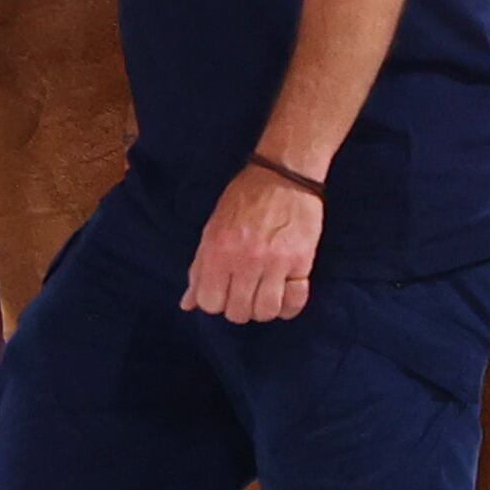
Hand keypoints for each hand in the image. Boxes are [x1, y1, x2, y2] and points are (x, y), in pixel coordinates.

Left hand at [185, 159, 324, 323]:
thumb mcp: (212, 230)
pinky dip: (289, 307)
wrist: (282, 176)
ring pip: (266, 312)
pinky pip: (295, 302)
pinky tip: (283, 296)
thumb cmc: (243, 200)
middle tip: (244, 293)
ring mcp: (275, 263)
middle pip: (238, 313)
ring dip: (263, 309)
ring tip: (264, 293)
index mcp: (218, 251)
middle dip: (239, 308)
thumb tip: (188, 304)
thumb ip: (199, 268)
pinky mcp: (302, 262)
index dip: (215, 303)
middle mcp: (245, 260)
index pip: (210, 303)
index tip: (223, 292)